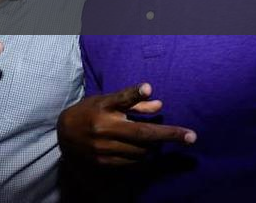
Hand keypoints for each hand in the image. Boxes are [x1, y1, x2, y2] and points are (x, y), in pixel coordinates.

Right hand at [57, 83, 195, 165]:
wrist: (64, 134)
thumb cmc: (90, 112)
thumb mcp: (108, 101)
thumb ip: (133, 102)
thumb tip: (159, 103)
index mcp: (104, 108)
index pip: (125, 100)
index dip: (137, 94)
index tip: (151, 91)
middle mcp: (104, 128)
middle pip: (143, 134)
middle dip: (169, 135)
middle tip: (191, 137)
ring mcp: (103, 148)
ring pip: (141, 150)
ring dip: (154, 146)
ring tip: (154, 140)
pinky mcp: (103, 162)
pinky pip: (132, 162)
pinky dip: (142, 156)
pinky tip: (143, 150)